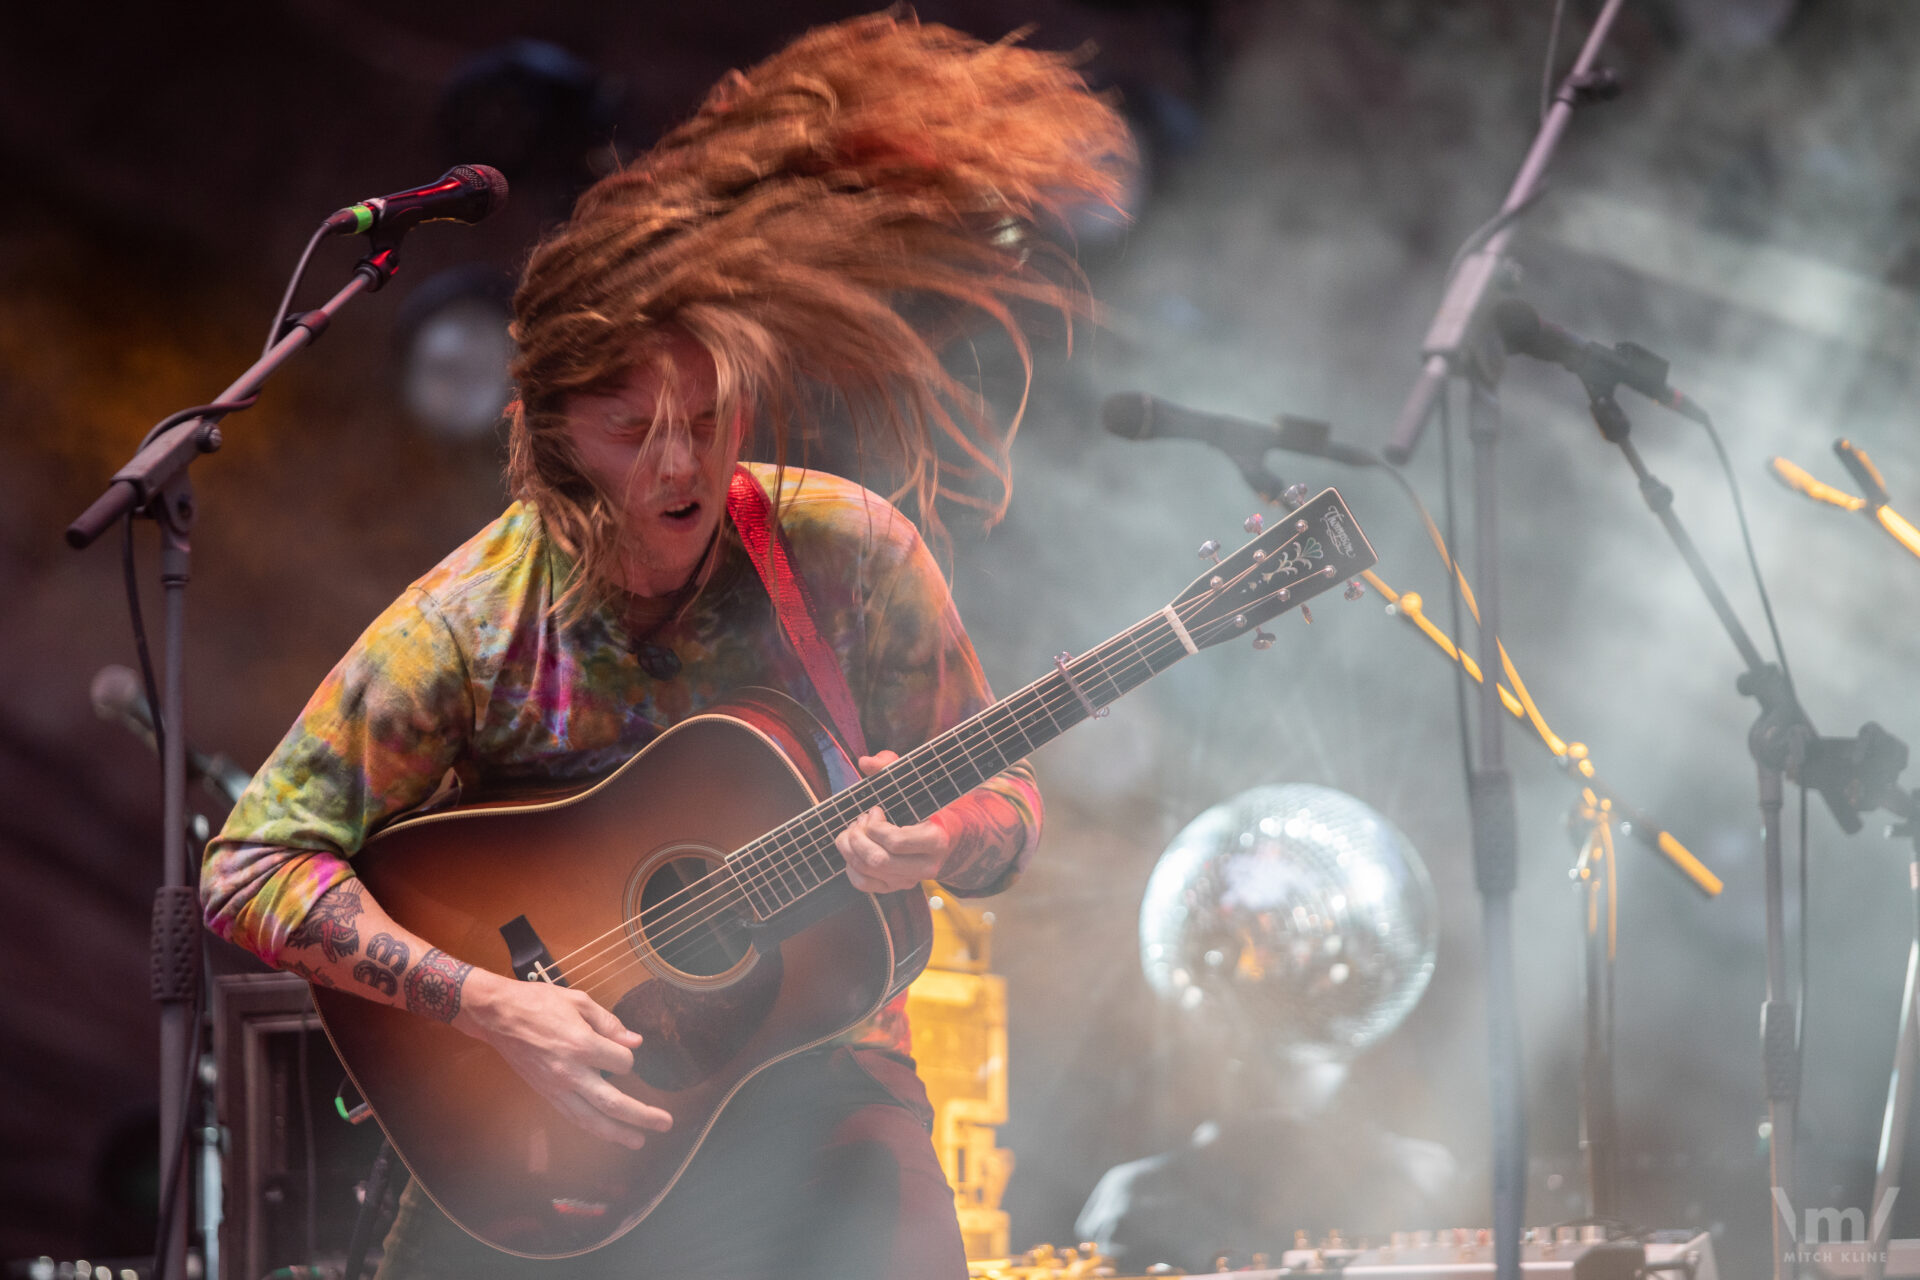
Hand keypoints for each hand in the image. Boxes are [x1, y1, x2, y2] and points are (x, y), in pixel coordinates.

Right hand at [455, 971, 671, 1148]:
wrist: (497, 1015)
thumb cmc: (538, 1002)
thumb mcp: (578, 1001)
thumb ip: (609, 1023)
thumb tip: (635, 1041)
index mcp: (581, 1044)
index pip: (622, 1063)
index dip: (628, 1058)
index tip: (623, 1050)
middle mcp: (570, 1072)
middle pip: (613, 1103)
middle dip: (641, 1115)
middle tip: (665, 1123)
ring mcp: (556, 1087)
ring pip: (592, 1119)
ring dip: (618, 1133)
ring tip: (639, 1141)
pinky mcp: (546, 1094)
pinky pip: (574, 1116)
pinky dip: (593, 1127)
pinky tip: (607, 1133)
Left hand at [836, 751, 952, 892]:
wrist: (943, 836)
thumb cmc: (923, 805)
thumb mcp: (912, 783)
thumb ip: (890, 765)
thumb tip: (865, 762)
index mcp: (936, 840)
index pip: (895, 842)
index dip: (875, 826)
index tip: (875, 809)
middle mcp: (926, 867)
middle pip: (878, 861)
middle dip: (858, 837)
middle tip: (859, 820)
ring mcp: (910, 880)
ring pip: (868, 872)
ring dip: (851, 848)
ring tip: (854, 831)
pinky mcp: (895, 887)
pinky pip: (864, 885)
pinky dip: (850, 866)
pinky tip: (854, 849)